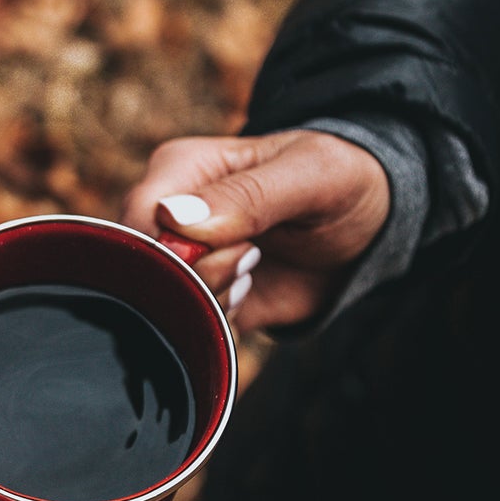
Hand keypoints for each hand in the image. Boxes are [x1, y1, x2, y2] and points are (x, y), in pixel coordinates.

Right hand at [120, 129, 389, 331]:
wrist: (362, 230)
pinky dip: (216, 325)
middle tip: (251, 260)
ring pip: (161, 305)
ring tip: (251, 271)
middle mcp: (164, 218)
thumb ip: (246, 197)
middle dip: (198, 282)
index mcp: (177, 172)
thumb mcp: (310, 175)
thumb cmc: (337, 181)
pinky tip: (246, 293)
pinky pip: (183, 329)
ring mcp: (176, 262)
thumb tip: (173, 219)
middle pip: (143, 270)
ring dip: (212, 304)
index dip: (177, 251)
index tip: (241, 247)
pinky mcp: (193, 300)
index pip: (137, 221)